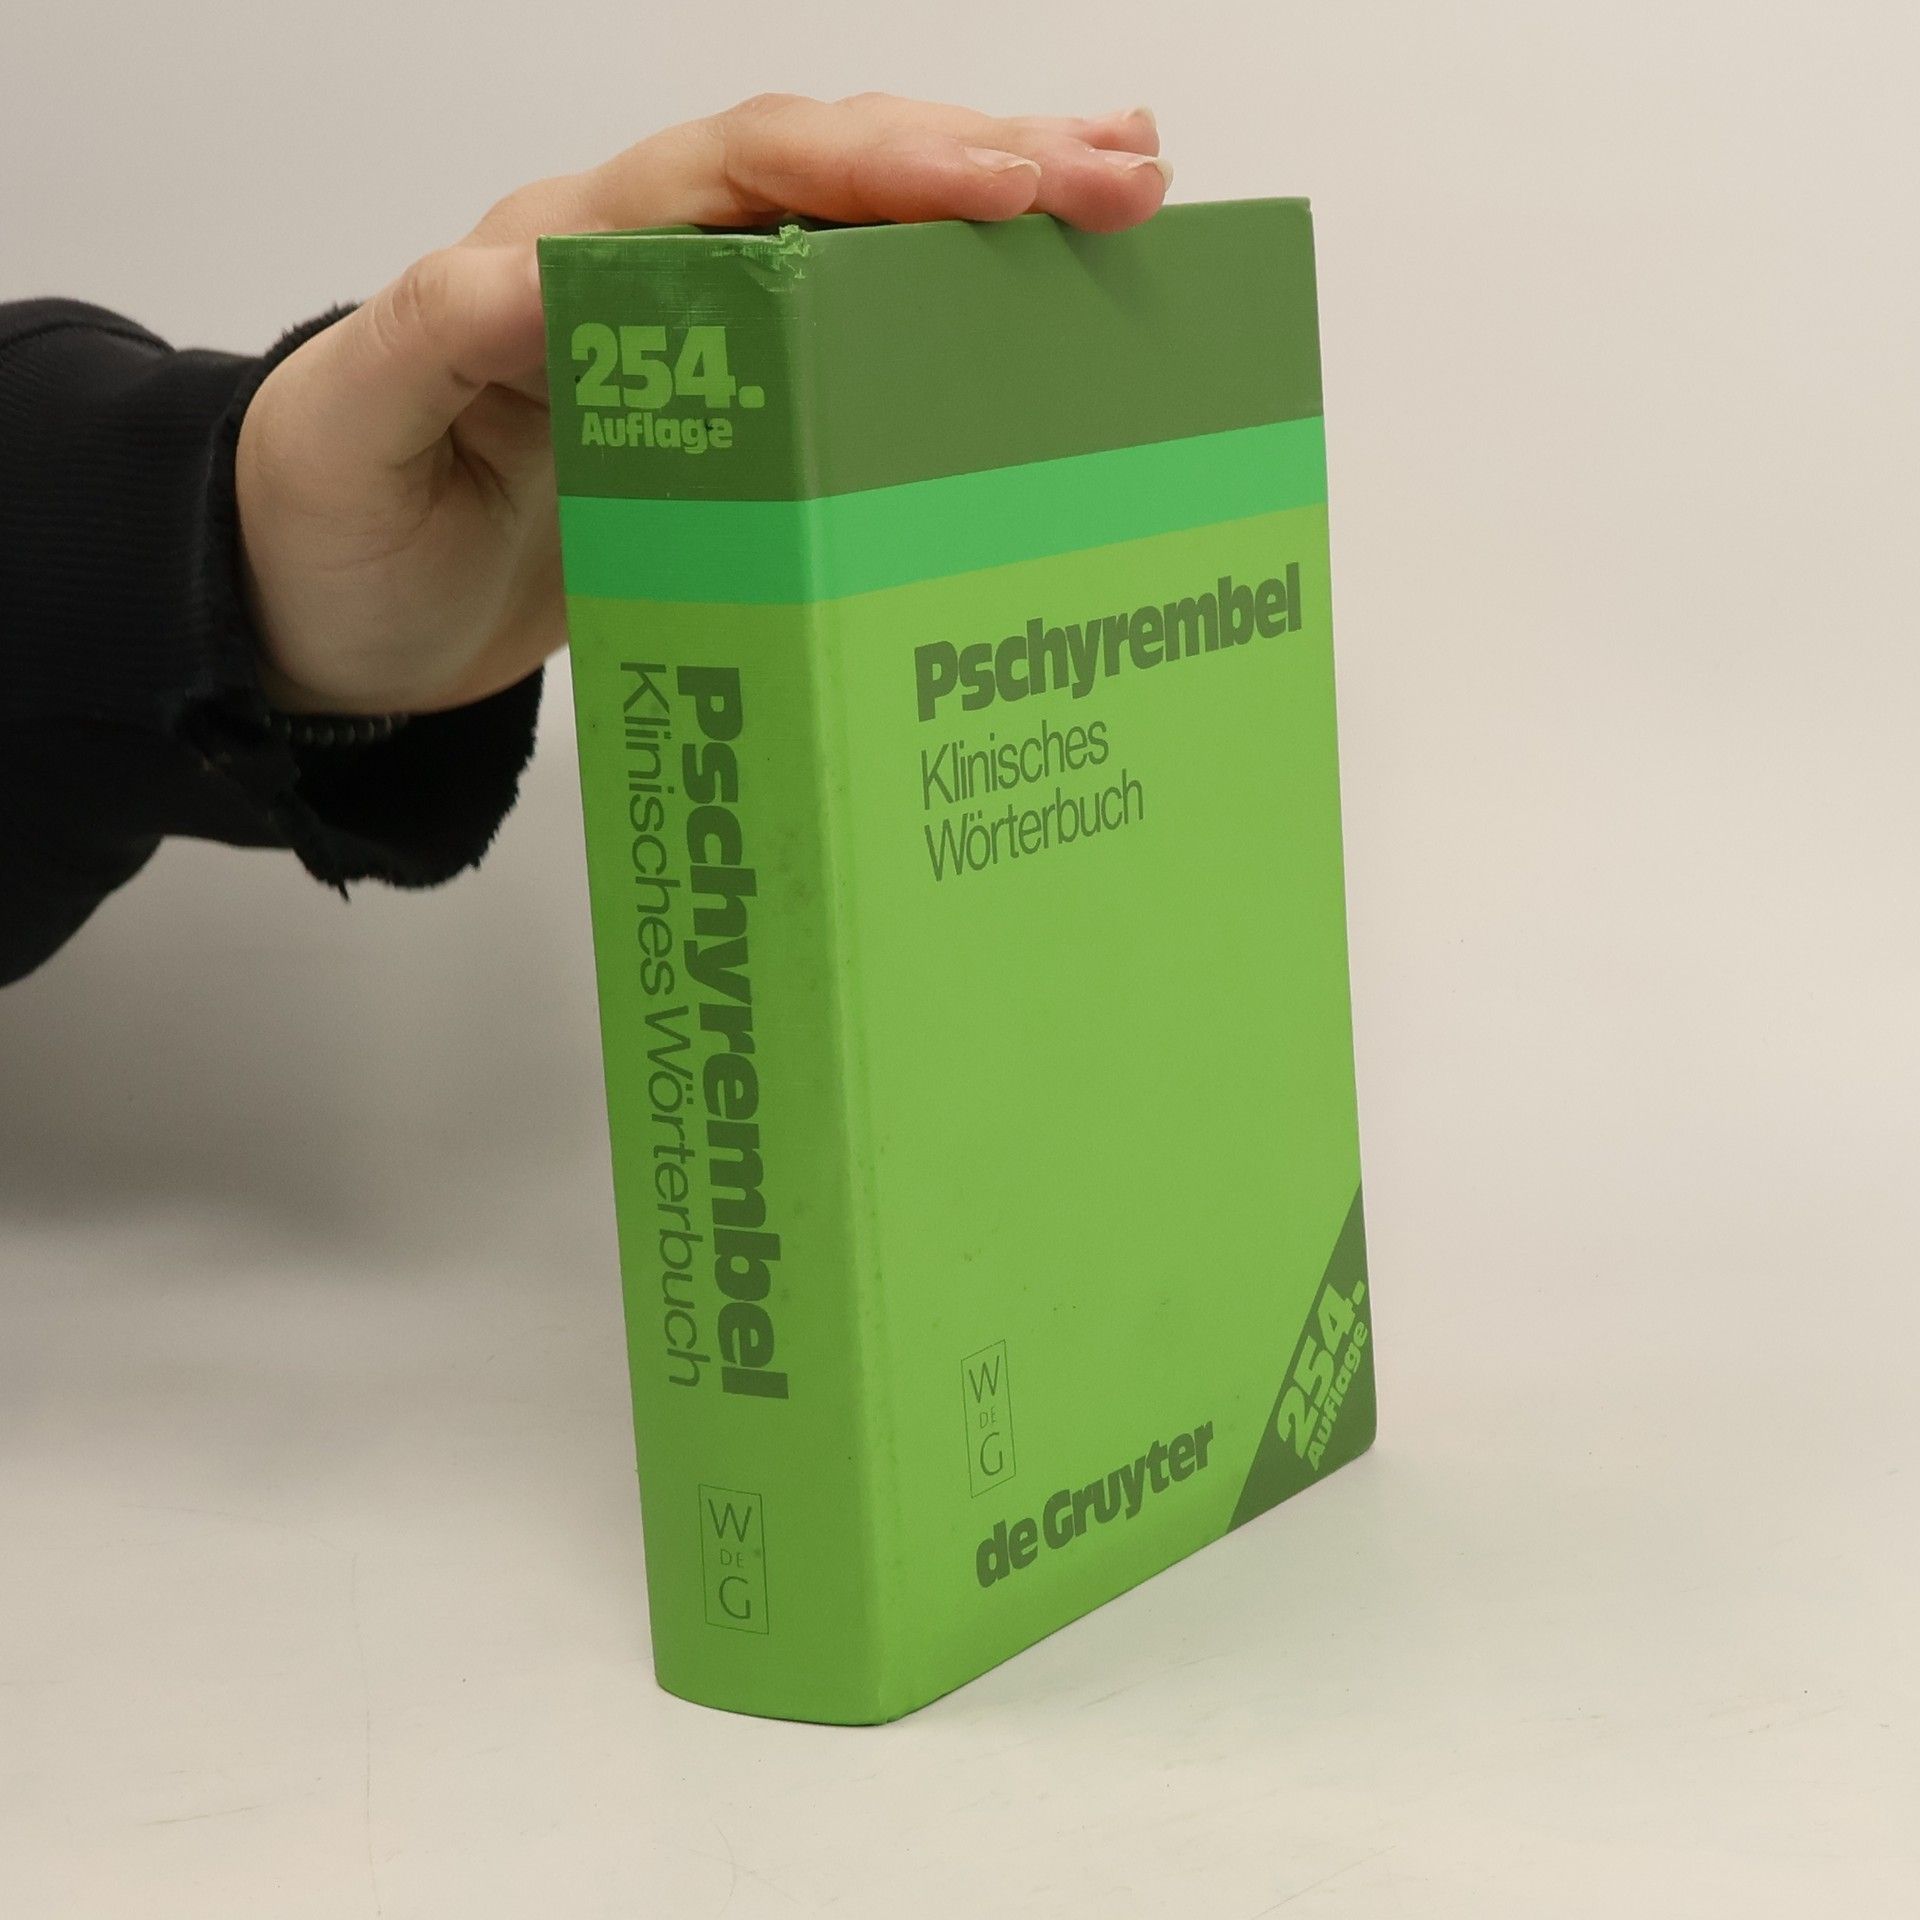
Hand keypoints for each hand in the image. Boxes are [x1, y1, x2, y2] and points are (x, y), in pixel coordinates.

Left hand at [234, 93, 1170, 714]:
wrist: (331, 617)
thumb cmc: (335, 525)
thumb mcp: (359, 429)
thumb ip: (437, 338)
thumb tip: (548, 272)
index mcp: (569, 251)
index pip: (745, 172)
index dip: (880, 167)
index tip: (1008, 186)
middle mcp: (649, 273)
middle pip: (834, 179)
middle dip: (983, 163)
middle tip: (1125, 174)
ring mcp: (698, 348)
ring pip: (859, 246)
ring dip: (992, 214)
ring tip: (1124, 191)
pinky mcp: (725, 425)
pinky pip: (850, 347)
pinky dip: (945, 319)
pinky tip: (1029, 313)